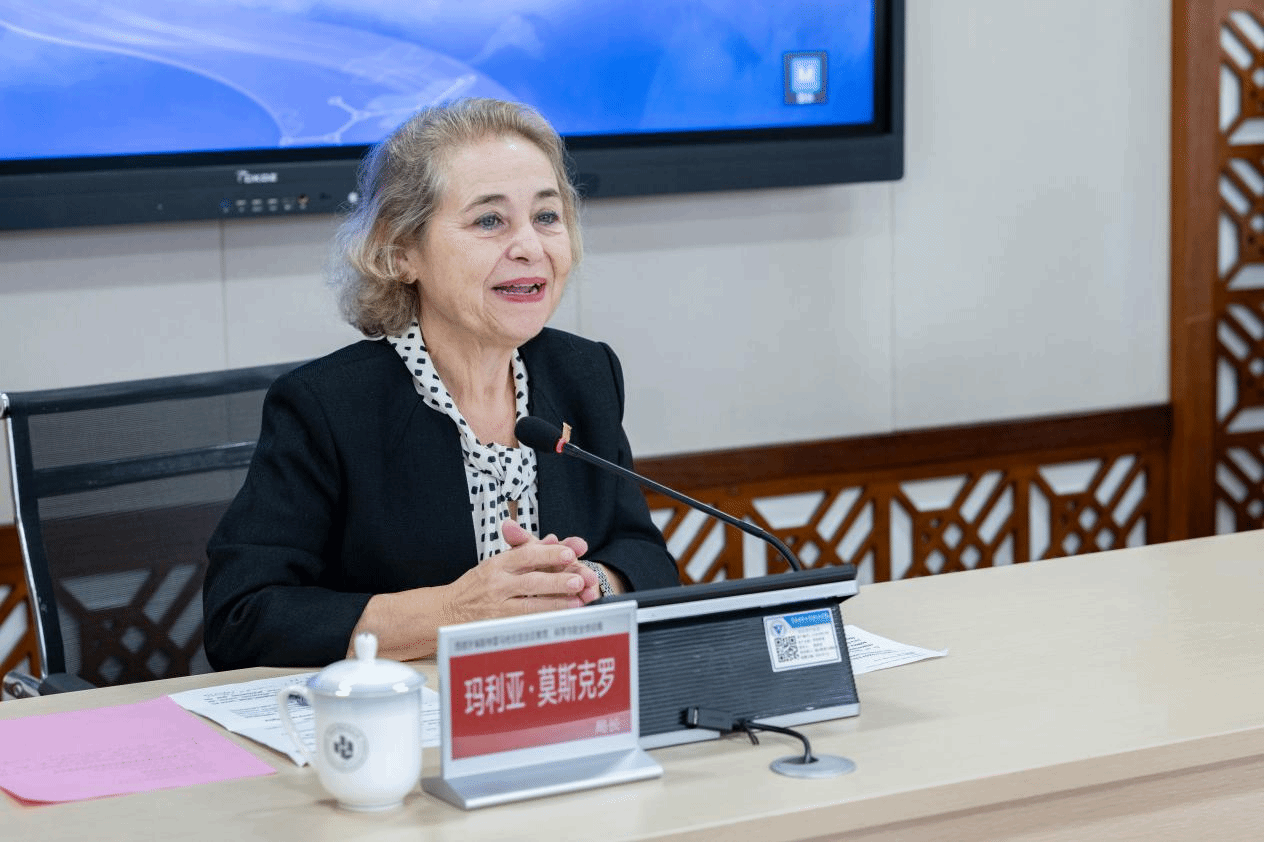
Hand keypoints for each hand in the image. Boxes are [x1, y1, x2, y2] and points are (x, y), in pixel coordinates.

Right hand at [349, 521, 600, 660]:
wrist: (442, 612)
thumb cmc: (474, 588)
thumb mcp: (495, 564)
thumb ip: (525, 553)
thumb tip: (555, 540)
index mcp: (496, 563)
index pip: (526, 554)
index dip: (549, 552)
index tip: (571, 551)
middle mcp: (495, 584)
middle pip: (531, 579)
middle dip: (557, 578)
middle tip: (579, 578)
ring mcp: (496, 607)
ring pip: (530, 604)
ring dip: (556, 602)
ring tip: (578, 600)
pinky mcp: (496, 626)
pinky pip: (524, 623)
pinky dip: (544, 620)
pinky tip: (561, 619)